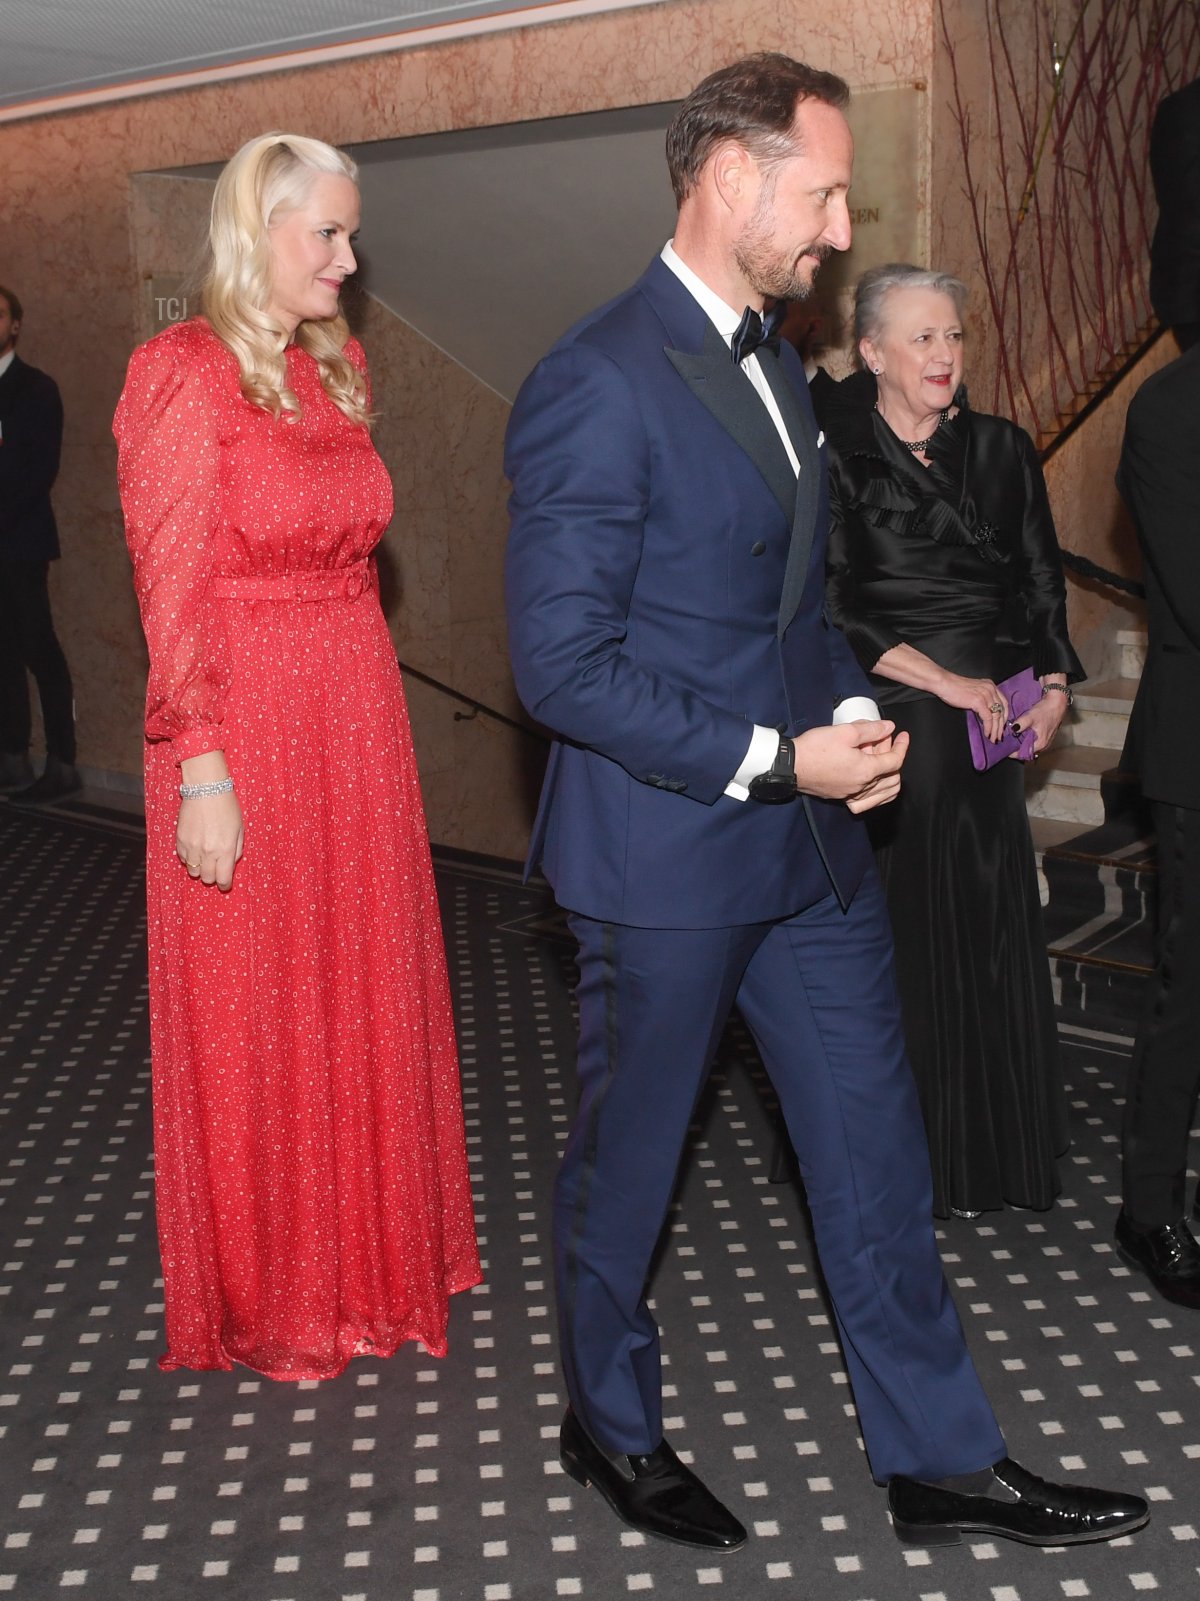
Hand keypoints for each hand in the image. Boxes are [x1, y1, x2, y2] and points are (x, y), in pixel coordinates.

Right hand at [176, 751, 243, 890]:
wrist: (206, 789)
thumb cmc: (227, 806)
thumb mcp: (239, 829)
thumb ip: (237, 849)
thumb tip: (231, 864)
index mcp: (225, 849)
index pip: (223, 878)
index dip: (225, 884)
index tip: (225, 883)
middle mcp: (208, 851)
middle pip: (207, 878)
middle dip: (213, 876)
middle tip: (216, 868)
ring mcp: (192, 847)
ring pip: (193, 872)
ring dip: (199, 868)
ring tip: (205, 858)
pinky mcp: (180, 840)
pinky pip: (183, 859)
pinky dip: (189, 858)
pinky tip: (195, 848)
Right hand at [794, 721, 909, 814]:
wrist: (790, 766)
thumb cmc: (816, 748)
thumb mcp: (845, 731)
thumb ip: (871, 729)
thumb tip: (890, 728)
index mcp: (866, 770)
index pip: (895, 761)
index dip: (902, 746)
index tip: (902, 735)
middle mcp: (862, 786)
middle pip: (891, 777)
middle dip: (893, 757)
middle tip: (885, 740)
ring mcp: (851, 794)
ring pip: (882, 793)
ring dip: (887, 775)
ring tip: (880, 758)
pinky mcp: (841, 797)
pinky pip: (867, 802)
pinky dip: (877, 793)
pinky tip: (873, 783)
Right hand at [933, 670, 1008, 742]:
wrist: (945, 683)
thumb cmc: (954, 688)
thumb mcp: (974, 691)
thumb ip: (982, 699)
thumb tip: (986, 715)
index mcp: (990, 686)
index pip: (1004, 703)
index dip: (1005, 716)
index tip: (1002, 726)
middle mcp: (991, 689)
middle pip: (1001, 710)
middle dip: (1001, 726)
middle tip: (999, 736)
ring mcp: (986, 695)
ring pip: (996, 716)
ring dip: (995, 729)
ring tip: (993, 738)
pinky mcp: (979, 701)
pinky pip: (988, 718)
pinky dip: (988, 727)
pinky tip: (987, 733)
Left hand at [1012, 689, 1066, 755]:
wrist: (1057, 704)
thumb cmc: (1045, 710)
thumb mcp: (1031, 716)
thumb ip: (1021, 724)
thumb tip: (1012, 730)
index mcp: (1040, 744)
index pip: (1023, 754)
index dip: (1012, 753)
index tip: (1004, 749)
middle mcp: (1043, 746)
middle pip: (1026, 752)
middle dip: (1016, 748)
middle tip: (1006, 743)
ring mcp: (1045, 742)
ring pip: (1030, 747)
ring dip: (1021, 744)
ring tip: (1012, 739)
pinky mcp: (1045, 737)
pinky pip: (1034, 742)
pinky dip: (1026, 740)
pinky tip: (1021, 735)